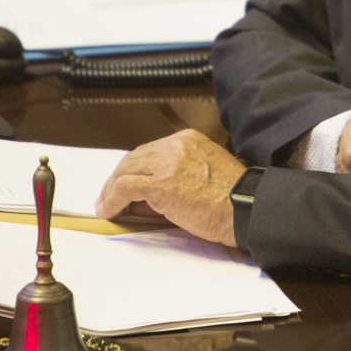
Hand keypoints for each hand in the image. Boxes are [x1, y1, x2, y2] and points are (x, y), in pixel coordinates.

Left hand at [94, 128, 244, 246]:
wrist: (244, 208)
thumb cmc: (232, 198)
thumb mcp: (205, 173)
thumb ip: (178, 174)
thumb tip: (150, 193)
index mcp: (188, 139)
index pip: (150, 150)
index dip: (134, 168)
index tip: (126, 182)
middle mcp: (176, 145)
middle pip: (134, 157)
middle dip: (118, 177)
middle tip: (109, 195)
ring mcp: (166, 162)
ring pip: (125, 171)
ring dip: (111, 190)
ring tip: (106, 205)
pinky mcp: (159, 183)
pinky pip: (124, 188)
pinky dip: (112, 200)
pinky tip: (109, 211)